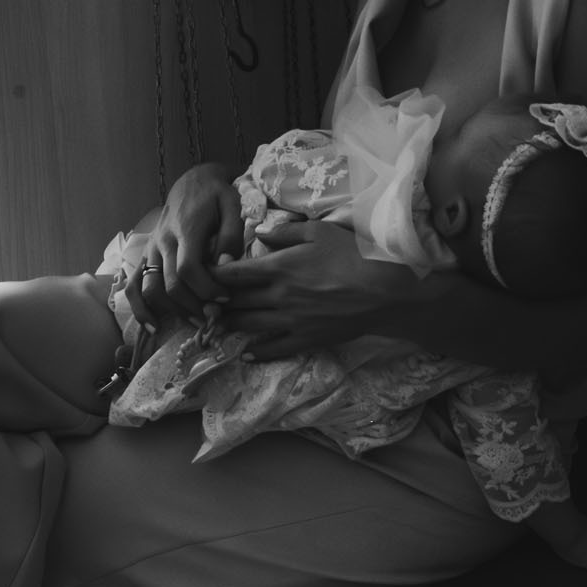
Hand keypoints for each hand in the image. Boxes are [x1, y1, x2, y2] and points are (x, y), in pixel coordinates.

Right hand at [126, 163, 242, 331]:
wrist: (192, 183)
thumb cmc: (216, 196)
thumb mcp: (232, 207)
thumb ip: (231, 235)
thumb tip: (226, 265)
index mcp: (185, 229)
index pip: (188, 269)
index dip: (206, 290)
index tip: (225, 299)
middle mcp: (163, 241)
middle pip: (170, 284)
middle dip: (194, 306)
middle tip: (216, 317)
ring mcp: (150, 250)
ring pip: (151, 289)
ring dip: (172, 311)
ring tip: (196, 322)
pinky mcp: (145, 256)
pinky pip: (133, 285)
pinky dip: (140, 308)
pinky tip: (153, 326)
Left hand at [210, 220, 418, 359]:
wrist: (382, 291)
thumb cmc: (352, 255)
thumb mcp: (318, 231)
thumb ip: (284, 232)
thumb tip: (257, 233)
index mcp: (278, 268)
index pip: (235, 274)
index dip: (215, 275)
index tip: (204, 276)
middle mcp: (279, 296)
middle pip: (237, 301)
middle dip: (218, 302)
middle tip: (206, 303)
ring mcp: (291, 320)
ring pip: (250, 324)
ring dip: (231, 325)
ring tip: (218, 325)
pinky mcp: (307, 338)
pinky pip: (276, 348)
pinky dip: (258, 352)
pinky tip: (246, 354)